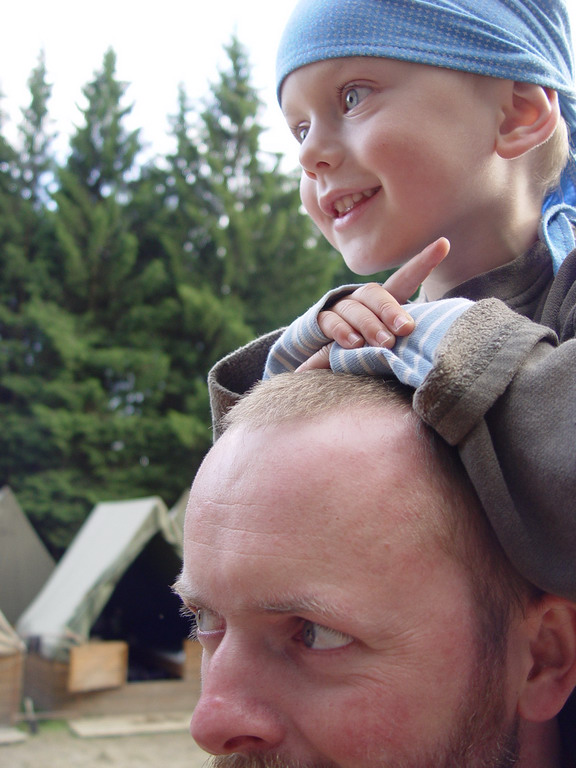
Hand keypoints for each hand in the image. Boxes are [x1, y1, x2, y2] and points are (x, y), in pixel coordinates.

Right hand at [298, 238, 449, 370]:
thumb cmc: (367, 348)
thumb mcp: (387, 341)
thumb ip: (400, 337)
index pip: (404, 279)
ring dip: (370, 325)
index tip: (443, 244)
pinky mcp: (321, 320)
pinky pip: (331, 322)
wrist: (325, 356)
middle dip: (391, 310)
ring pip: (355, 309)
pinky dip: (342, 332)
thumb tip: (420, 329)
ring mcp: (340, 308)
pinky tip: (354, 343)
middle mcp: (362, 298)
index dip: (423, 262)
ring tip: (384, 342)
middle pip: (375, 294)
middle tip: (405, 328)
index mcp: (383, 300)